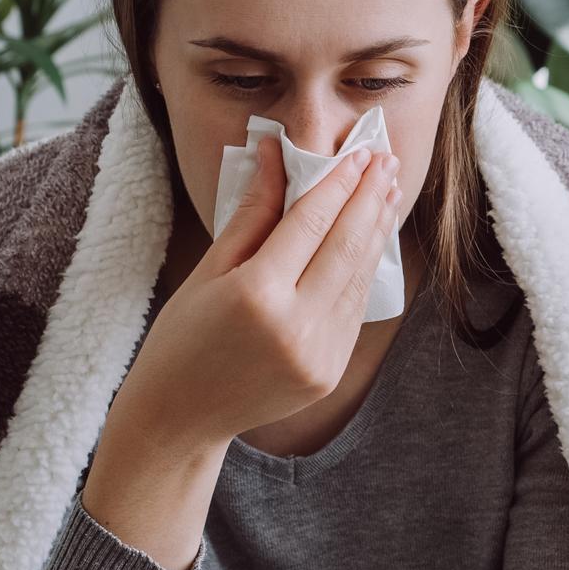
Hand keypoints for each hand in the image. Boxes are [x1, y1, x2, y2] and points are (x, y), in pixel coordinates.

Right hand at [121, 130, 402, 448]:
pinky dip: (365, 270)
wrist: (181, 418)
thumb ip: (253, 212)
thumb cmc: (181, 338)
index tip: (360, 153)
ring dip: (376, 231)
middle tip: (388, 160)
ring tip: (388, 192)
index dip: (339, 183)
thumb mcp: (209, 269)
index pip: (311, 222)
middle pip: (346, 246)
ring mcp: (319, 354)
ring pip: (358, 277)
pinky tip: (371, 241)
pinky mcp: (330, 372)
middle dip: (370, 198)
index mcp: (257, 295)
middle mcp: (295, 326)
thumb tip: (275, 151)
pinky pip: (354, 309)